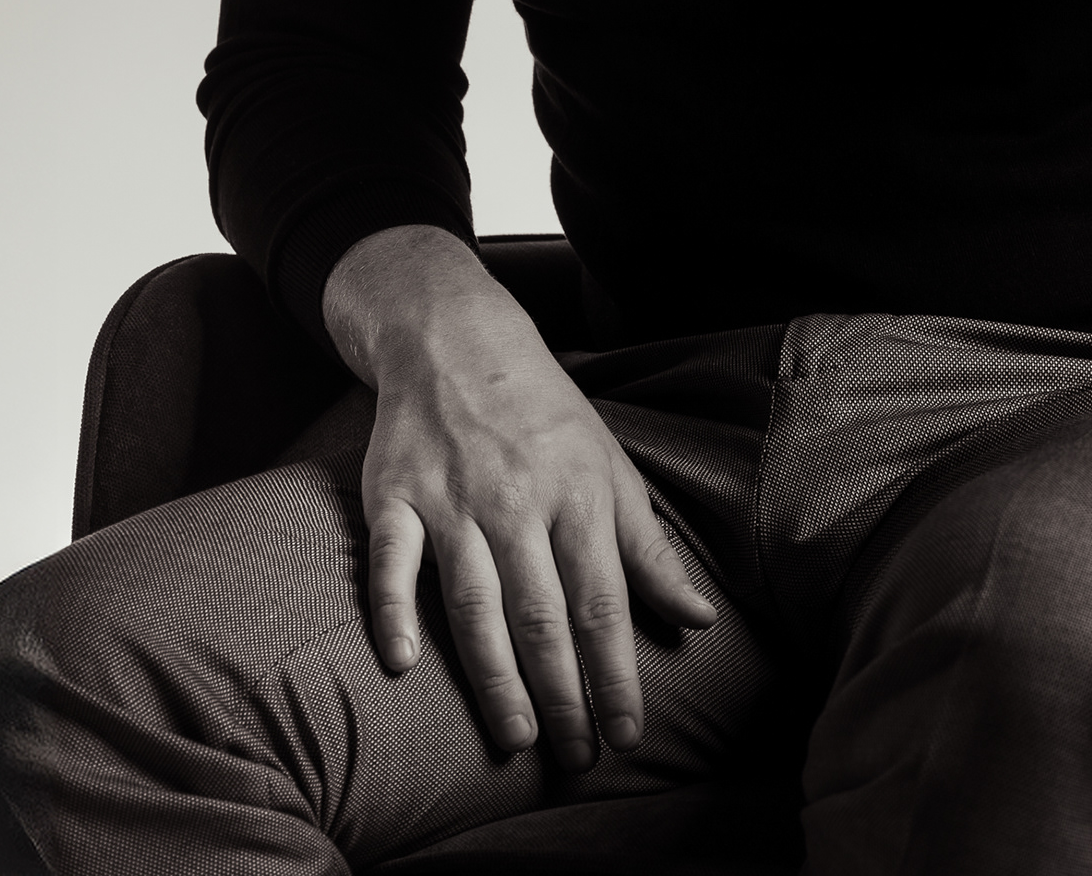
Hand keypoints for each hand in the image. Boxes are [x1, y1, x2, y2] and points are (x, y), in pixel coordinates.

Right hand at [322, 226, 717, 769]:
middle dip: (562, 692)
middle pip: (541, 613)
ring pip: (474, 601)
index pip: (602, 601)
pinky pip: (391, 559)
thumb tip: (701, 618)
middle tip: (575, 756)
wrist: (454, 335)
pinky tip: (402, 664)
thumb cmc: (543, 413)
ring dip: (494, 676)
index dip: (615, 673)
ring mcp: (450, 498)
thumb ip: (648, 548)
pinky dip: (392, 610)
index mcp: (576, 494)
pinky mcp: (394, 493)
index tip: (628, 733)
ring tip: (516, 737)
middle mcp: (516, 500)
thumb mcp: (609, 466)